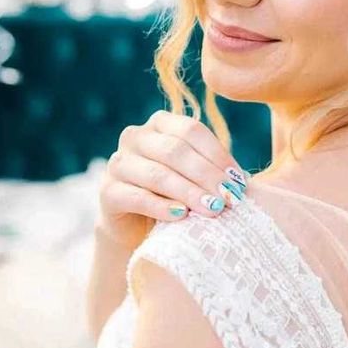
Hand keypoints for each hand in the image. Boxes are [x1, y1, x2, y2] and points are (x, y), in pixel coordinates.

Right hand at [97, 110, 249, 246]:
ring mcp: (118, 162)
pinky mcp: (107, 191)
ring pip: (158, 174)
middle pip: (176, 151)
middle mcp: (135, 136)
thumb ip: (212, 171)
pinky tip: (181, 216)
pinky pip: (137, 197)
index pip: (191, 130)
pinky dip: (161, 207)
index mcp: (160, 123)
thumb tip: (240, 181)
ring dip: (190, 193)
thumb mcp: (194, 176)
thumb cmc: (174, 194)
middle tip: (230, 198)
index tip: (238, 180)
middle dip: (207, 175)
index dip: (217, 154)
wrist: (136, 225)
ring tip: (213, 209)